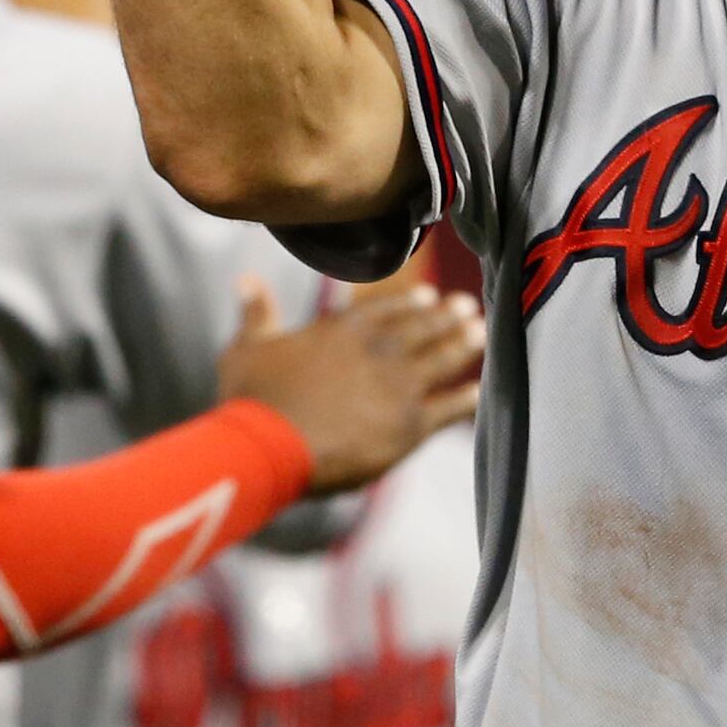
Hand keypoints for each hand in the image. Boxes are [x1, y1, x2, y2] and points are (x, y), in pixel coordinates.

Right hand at [217, 274, 484, 493]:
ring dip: (463, 345)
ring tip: (480, 334)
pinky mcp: (412, 425)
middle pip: (422, 329)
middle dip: (447, 317)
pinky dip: (467, 398)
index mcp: (343, 329)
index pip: (385, 310)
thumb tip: (246, 280)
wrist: (274, 446)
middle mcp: (379, 350)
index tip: (429, 297)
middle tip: (468, 308)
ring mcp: (400, 386)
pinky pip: (449, 408)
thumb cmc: (253, 399)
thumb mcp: (247, 348)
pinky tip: (480, 391)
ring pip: (442, 359)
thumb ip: (256, 313)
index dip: (409, 303)